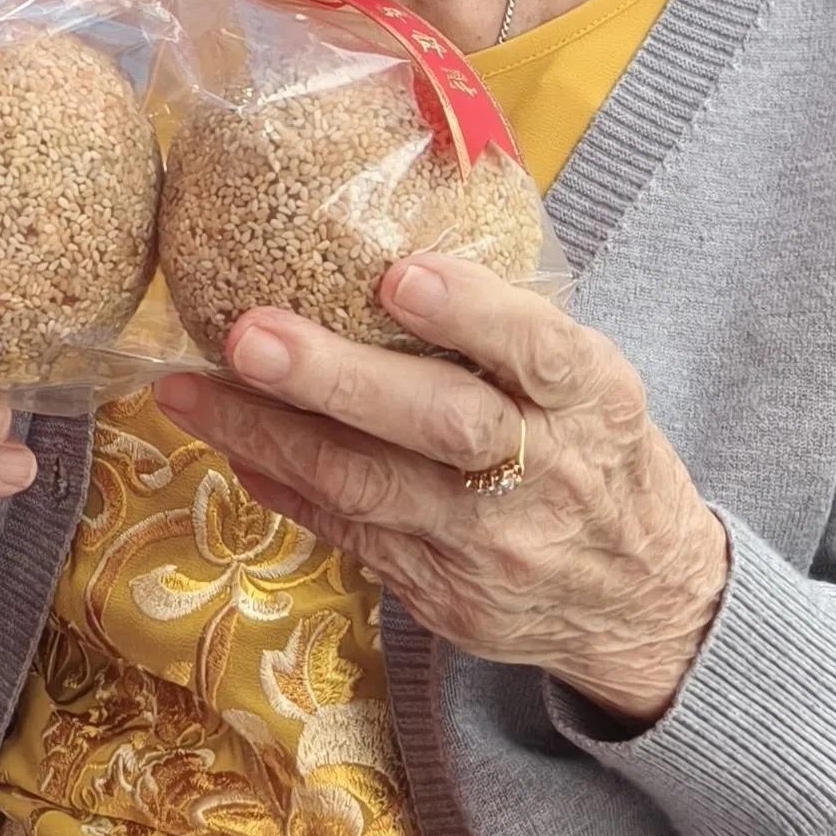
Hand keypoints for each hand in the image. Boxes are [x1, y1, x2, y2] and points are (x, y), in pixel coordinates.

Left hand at [153, 255, 730, 726]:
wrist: (648, 602)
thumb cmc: (598, 455)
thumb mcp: (593, 382)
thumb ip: (510, 326)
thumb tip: (381, 234)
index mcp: (592, 401)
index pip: (541, 351)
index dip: (472, 313)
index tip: (400, 276)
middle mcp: (546, 475)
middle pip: (441, 426)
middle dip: (336, 379)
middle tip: (248, 335)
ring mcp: (491, 548)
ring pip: (369, 490)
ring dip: (266, 435)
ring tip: (188, 388)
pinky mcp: (447, 600)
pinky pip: (349, 535)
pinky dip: (281, 486)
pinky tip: (227, 442)